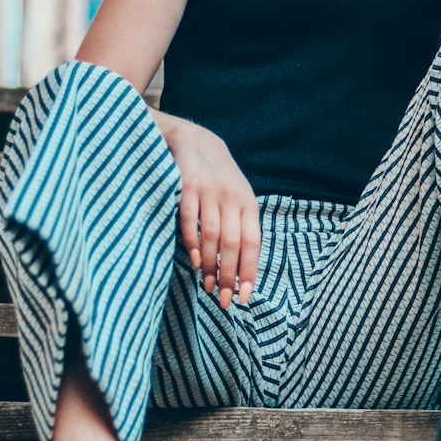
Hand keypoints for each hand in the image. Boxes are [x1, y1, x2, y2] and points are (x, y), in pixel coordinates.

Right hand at [149, 109, 258, 309]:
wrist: (196, 140)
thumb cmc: (218, 179)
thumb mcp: (236, 199)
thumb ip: (239, 227)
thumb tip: (240, 269)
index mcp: (248, 204)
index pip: (252, 243)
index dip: (249, 271)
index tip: (244, 296)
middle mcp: (232, 198)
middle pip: (233, 244)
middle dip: (229, 276)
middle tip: (223, 300)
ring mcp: (210, 191)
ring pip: (213, 235)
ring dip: (211, 265)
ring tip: (208, 286)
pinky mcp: (187, 186)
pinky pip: (191, 219)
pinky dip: (193, 241)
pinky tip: (195, 261)